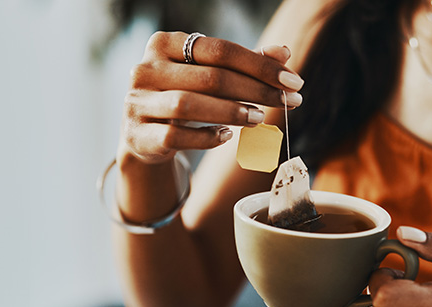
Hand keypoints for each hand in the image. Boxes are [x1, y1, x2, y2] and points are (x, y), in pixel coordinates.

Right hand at [120, 31, 303, 162]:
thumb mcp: (209, 76)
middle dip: (255, 90)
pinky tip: (227, 136)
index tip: (293, 82)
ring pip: (189, 105)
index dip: (260, 66)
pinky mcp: (138, 135)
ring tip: (259, 117)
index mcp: (165, 44)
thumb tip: (284, 52)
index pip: (220, 50)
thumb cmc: (183, 96)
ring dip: (231, 112)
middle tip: (286, 102)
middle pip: (210, 77)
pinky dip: (205, 137)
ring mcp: (138, 102)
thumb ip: (244, 64)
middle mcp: (146, 69)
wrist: (143, 134)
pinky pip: (175, 136)